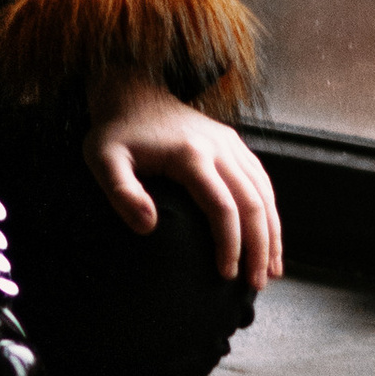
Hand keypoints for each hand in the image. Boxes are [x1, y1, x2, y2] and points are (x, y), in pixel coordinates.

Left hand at [84, 75, 282, 289]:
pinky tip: (270, 237)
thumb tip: (150, 228)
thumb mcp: (102, 160)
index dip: (229, 243)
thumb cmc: (115, 132)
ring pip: (264, 193)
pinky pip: (260, 180)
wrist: (131, 90)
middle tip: (256, 285)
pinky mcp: (232, 143)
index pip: (222, 206)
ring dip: (272, 233)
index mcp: (190, 154)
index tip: (226, 274)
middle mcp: (219, 147)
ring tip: (271, 271)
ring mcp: (229, 143)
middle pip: (253, 202)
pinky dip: (269, 211)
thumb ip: (121, 193)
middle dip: (259, 247)